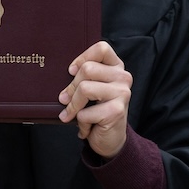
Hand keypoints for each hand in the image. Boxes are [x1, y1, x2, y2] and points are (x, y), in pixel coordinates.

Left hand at [58, 41, 130, 159]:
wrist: (111, 139)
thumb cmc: (98, 112)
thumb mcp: (93, 90)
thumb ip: (85, 77)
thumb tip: (67, 73)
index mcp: (117, 68)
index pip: (101, 48)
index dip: (82, 58)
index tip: (71, 72)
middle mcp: (123, 77)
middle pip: (87, 69)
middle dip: (71, 88)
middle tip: (65, 100)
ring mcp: (122, 93)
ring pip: (84, 89)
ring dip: (72, 106)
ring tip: (71, 116)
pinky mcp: (116, 110)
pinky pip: (85, 112)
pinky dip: (80, 123)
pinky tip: (87, 128)